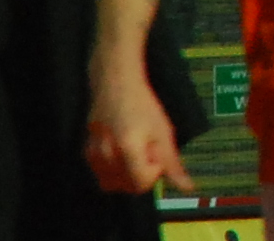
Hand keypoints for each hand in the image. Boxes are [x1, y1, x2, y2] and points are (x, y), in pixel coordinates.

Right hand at [84, 72, 183, 196]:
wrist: (115, 86)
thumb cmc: (143, 106)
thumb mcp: (164, 132)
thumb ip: (172, 164)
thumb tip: (187, 188)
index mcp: (127, 148)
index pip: (141, 183)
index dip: (154, 171)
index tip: (156, 152)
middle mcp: (105, 155)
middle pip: (128, 187)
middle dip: (141, 173)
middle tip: (145, 148)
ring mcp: (93, 156)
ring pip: (114, 184)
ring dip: (127, 174)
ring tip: (133, 148)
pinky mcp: (86, 154)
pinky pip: (103, 175)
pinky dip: (115, 169)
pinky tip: (122, 149)